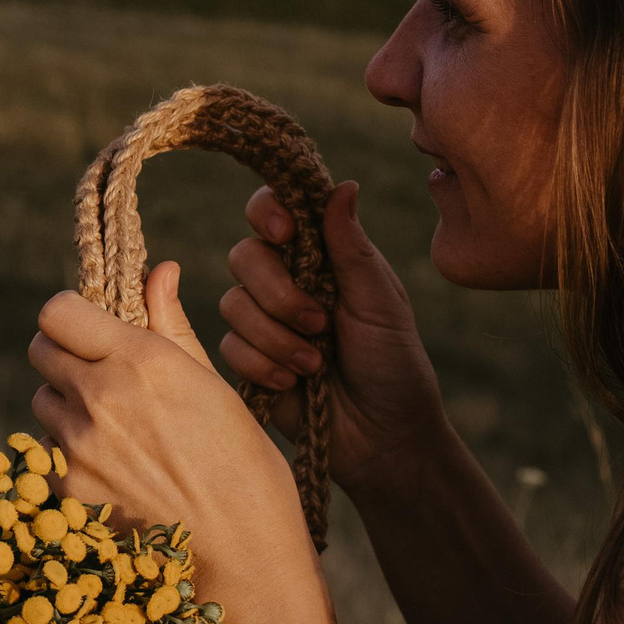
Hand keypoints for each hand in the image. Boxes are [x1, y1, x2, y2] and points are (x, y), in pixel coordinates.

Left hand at [28, 264, 305, 555]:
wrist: (242, 552)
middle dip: (66, 353)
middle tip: (102, 373)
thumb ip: (171, 324)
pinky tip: (112, 467)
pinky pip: (45, 450)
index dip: (71, 314)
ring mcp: (77, 446)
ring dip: (67, 403)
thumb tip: (159, 270)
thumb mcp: (213, 384)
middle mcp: (100, 397)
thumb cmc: (243, 463)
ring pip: (43, 400)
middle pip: (42, 350)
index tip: (91, 326)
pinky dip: (66, 452)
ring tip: (117, 428)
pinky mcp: (66, 488)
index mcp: (141, 361)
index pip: (58, 311)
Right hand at [218, 180, 449, 496]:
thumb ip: (353, 248)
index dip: (268, 212)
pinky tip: (294, 384)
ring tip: (315, 364)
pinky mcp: (248, 359)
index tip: (284, 233)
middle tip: (318, 323)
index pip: (275, 211)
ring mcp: (263, 321)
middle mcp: (285, 280)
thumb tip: (344, 185)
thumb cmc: (394, 365)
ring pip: (233, 303)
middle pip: (245, 255)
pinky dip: (264, 364)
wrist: (382, 438)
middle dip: (278, 292)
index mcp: (320, 256)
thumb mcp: (380, 304)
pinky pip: (229, 346)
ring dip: (277, 337)